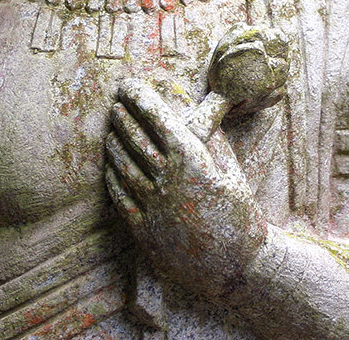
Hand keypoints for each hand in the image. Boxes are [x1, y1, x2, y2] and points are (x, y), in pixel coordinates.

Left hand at [105, 78, 268, 300]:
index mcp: (192, 159)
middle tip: (117, 101)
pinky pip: (119, 195)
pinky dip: (113, 175)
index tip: (130, 83)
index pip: (156, 117)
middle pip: (134, 137)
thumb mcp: (228, 166)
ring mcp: (152, 206)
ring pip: (122, 164)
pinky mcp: (143, 231)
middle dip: (123, 114)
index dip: (139, 96)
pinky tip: (112, 165)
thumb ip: (207, 132)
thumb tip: (190, 104)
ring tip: (111, 129)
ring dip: (114, 141)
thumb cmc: (237, 210)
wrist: (236, 264)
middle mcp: (168, 179)